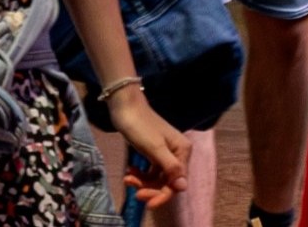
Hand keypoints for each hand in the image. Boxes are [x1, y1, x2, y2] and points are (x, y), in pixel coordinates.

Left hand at [106, 92, 189, 207]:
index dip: (162, 195)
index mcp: (183, 151)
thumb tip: (183, 187)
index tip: (146, 202)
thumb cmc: (139, 125)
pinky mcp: (154, 152)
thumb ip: (170, 168)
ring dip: (143, 182)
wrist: (124, 106)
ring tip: (127, 178)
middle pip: (167, 182)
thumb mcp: (154, 148)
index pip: (176, 182)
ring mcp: (166, 153)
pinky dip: (141, 174)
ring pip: (158, 178)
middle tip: (134, 191)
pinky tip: (130, 171)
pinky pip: (151, 171)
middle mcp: (178, 153)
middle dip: (150, 189)